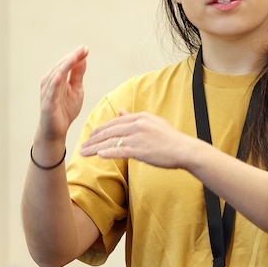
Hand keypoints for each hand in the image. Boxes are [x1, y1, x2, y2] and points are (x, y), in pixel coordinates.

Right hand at [37, 46, 88, 141]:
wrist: (56, 130)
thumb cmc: (65, 109)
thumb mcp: (76, 89)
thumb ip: (78, 75)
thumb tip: (83, 58)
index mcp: (57, 78)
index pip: (67, 64)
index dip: (76, 56)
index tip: (86, 48)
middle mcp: (50, 82)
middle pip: (61, 66)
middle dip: (73, 57)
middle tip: (83, 49)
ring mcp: (47, 92)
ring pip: (56, 75)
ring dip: (65, 65)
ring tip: (74, 57)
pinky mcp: (47, 103)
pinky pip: (51, 91)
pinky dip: (55, 82)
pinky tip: (61, 75)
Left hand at [80, 110, 199, 169]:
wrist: (185, 149)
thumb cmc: (171, 139)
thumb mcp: (153, 122)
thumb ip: (135, 117)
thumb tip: (121, 111)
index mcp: (140, 117)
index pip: (115, 122)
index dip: (101, 129)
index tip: (92, 135)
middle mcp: (137, 125)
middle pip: (110, 131)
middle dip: (94, 138)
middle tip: (82, 145)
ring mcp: (138, 137)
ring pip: (111, 141)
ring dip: (95, 147)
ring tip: (84, 152)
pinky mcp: (140, 150)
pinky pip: (120, 150)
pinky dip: (108, 152)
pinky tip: (98, 155)